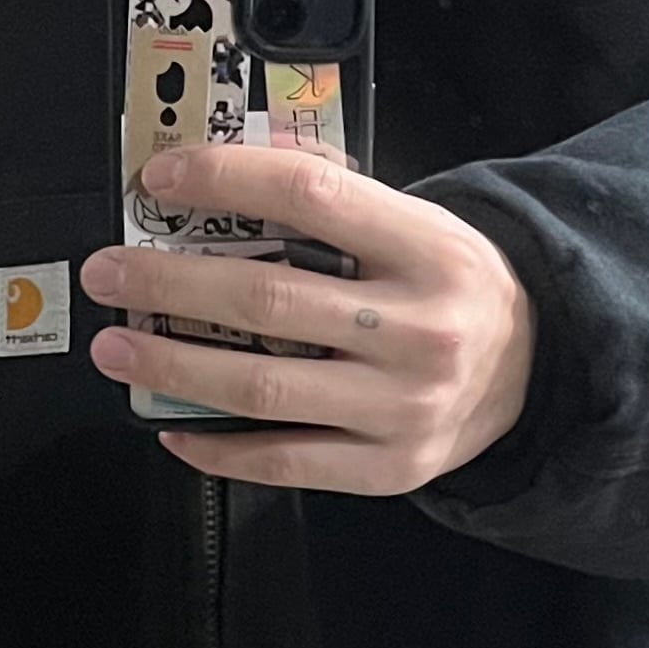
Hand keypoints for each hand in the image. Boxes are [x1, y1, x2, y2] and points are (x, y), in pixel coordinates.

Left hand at [79, 145, 534, 492]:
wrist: (539, 368)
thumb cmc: (455, 287)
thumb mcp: (418, 224)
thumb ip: (335, 199)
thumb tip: (223, 179)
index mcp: (427, 249)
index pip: (310, 197)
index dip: (226, 181)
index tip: (160, 180)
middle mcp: (418, 329)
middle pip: (267, 302)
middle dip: (167, 286)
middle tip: (109, 272)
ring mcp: (403, 407)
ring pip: (261, 389)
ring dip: (170, 368)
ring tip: (116, 348)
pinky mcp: (388, 468)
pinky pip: (283, 462)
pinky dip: (216, 447)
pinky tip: (171, 427)